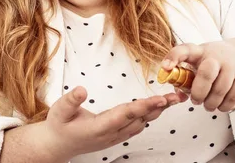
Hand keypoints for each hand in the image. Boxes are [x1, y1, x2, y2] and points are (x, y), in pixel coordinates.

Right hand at [40, 86, 186, 160]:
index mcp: (99, 127)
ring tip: (172, 99)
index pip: (126, 114)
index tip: (160, 98)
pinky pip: (137, 126)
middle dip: (159, 107)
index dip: (144, 106)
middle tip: (176, 96)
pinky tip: (156, 109)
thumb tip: (82, 89)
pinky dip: (149, 116)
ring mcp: (115, 136)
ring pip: (141, 123)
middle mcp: (111, 133)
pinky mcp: (116, 135)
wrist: (57, 145)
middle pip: (140, 119)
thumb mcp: (59, 111)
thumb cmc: (58, 126)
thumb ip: (71, 101)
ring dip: (157, 111)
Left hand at [161, 40, 234, 112]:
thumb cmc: (214, 61)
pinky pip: (233, 97)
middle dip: (198, 93)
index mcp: (199, 51)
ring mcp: (231, 65)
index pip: (184, 50)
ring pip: (220, 89)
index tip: (165, 67)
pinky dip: (224, 106)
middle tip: (195, 101)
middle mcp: (215, 56)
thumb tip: (179, 96)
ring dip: (211, 103)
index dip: (174, 57)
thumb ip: (187, 77)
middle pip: (206, 74)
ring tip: (208, 106)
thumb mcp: (199, 61)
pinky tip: (220, 106)